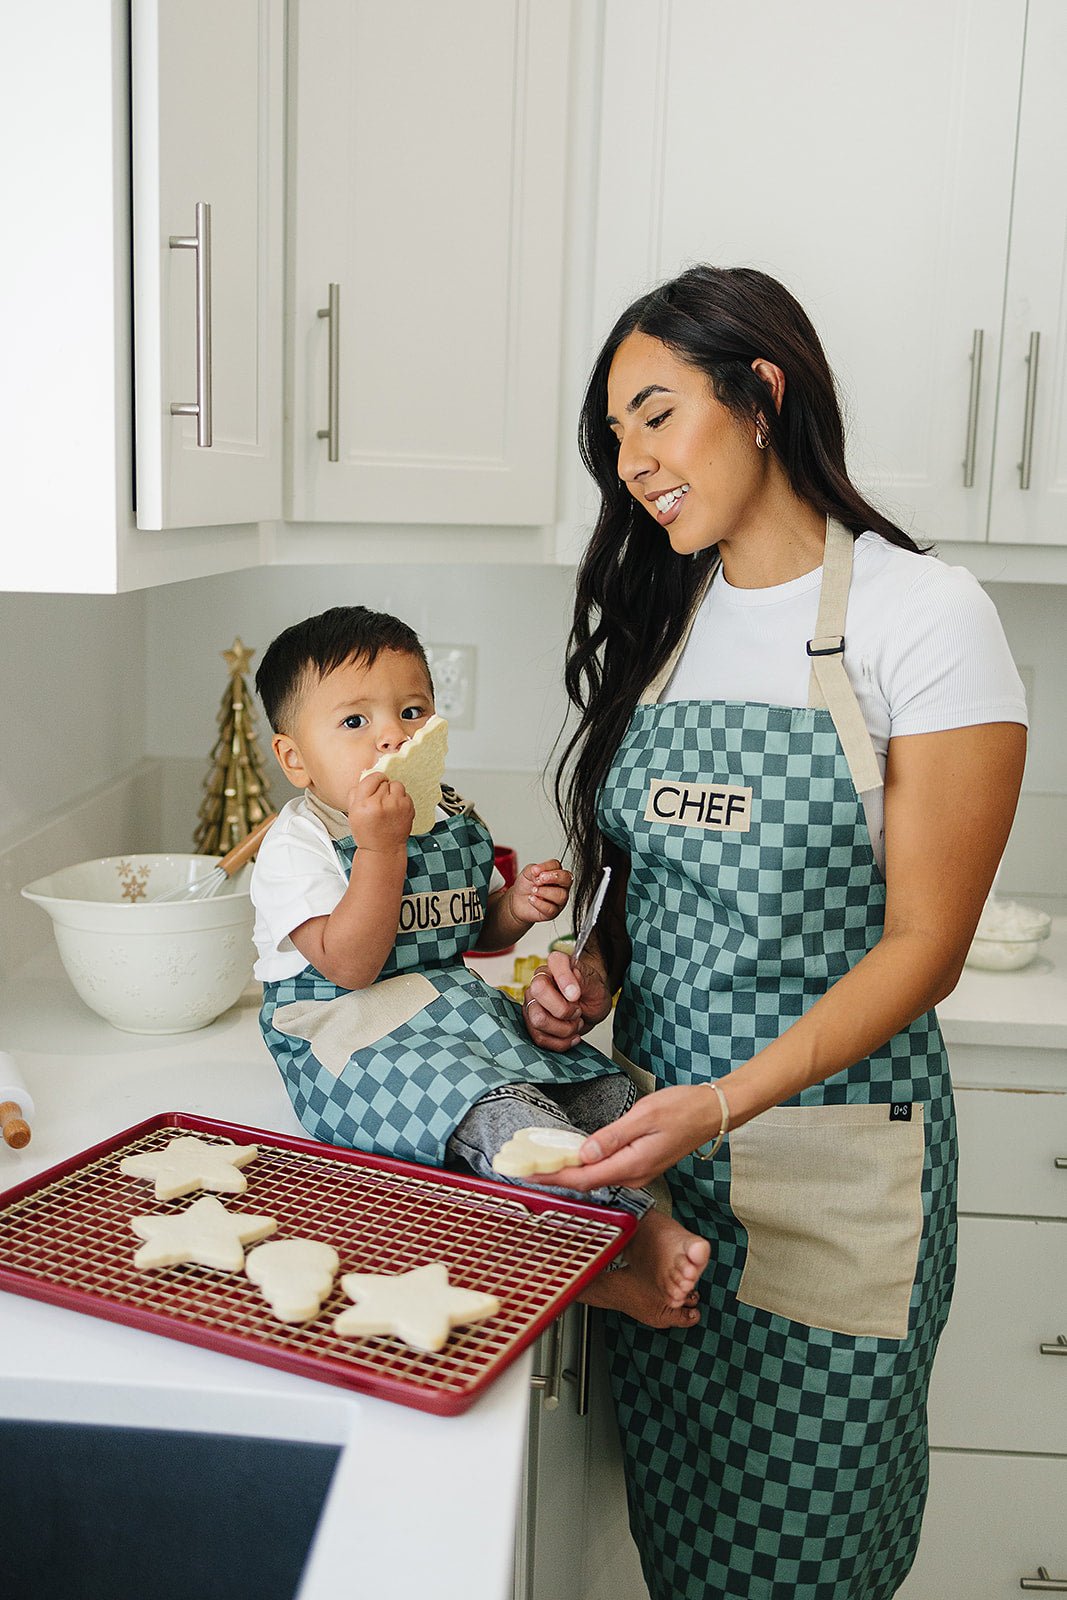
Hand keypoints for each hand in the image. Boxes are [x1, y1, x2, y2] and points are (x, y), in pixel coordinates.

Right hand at [346, 770, 413, 852]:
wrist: (382, 849)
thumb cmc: (367, 833)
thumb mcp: (352, 813)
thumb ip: (356, 793)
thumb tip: (365, 776)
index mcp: (363, 804)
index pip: (371, 778)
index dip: (373, 779)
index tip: (374, 782)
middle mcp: (381, 804)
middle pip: (384, 781)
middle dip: (381, 788)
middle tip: (379, 800)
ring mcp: (396, 806)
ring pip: (396, 785)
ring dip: (392, 791)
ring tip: (388, 803)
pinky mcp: (408, 809)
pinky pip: (405, 794)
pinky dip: (401, 799)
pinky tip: (395, 810)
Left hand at [507, 859, 571, 927]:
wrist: (516, 901)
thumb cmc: (526, 886)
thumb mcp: (527, 873)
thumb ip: (534, 869)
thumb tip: (538, 870)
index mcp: (556, 874)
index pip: (558, 866)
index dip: (547, 867)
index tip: (535, 870)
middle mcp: (561, 886)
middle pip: (567, 879)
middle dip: (553, 877)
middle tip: (539, 879)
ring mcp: (559, 901)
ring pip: (561, 895)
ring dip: (544, 892)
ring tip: (533, 890)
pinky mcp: (552, 913)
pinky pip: (551, 909)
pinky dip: (539, 903)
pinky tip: (532, 899)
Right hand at [521, 950, 612, 1051]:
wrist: (590, 1010)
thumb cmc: (591, 994)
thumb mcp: (596, 986)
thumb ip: (584, 980)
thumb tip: (572, 987)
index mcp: (557, 964)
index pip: (555, 961)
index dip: (565, 979)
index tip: (576, 995)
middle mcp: (540, 980)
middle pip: (539, 992)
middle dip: (563, 1010)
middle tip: (577, 1011)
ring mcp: (532, 1002)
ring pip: (538, 1019)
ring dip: (564, 1029)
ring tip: (575, 1023)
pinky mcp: (531, 1022)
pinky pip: (539, 1037)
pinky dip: (560, 1042)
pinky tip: (571, 1035)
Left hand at [537, 1083, 721, 1190]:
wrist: (713, 1112)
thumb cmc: (683, 1109)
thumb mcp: (645, 1115)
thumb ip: (613, 1137)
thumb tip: (585, 1153)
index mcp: (633, 1164)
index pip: (584, 1177)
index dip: (554, 1177)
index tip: (529, 1175)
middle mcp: (635, 1174)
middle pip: (586, 1182)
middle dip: (555, 1177)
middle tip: (526, 1170)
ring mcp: (639, 1172)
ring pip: (596, 1178)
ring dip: (569, 1173)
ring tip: (543, 1164)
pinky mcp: (641, 1165)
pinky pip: (607, 1171)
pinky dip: (587, 1167)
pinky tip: (575, 1158)